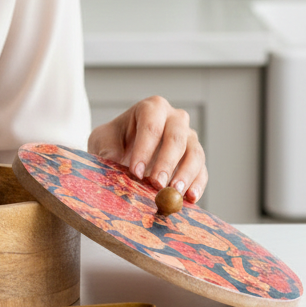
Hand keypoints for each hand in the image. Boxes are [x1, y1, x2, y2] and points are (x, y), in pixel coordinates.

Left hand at [87, 95, 207, 202]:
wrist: (124, 150)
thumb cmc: (114, 141)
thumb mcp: (103, 141)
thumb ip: (107, 151)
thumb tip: (113, 166)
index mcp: (151, 108)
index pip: (151, 125)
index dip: (144, 149)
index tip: (135, 172)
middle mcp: (174, 118)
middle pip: (176, 137)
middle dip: (166, 162)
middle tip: (156, 184)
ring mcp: (189, 137)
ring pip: (194, 153)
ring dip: (185, 174)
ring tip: (174, 192)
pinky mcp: (196, 157)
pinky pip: (202, 170)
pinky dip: (198, 184)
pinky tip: (190, 198)